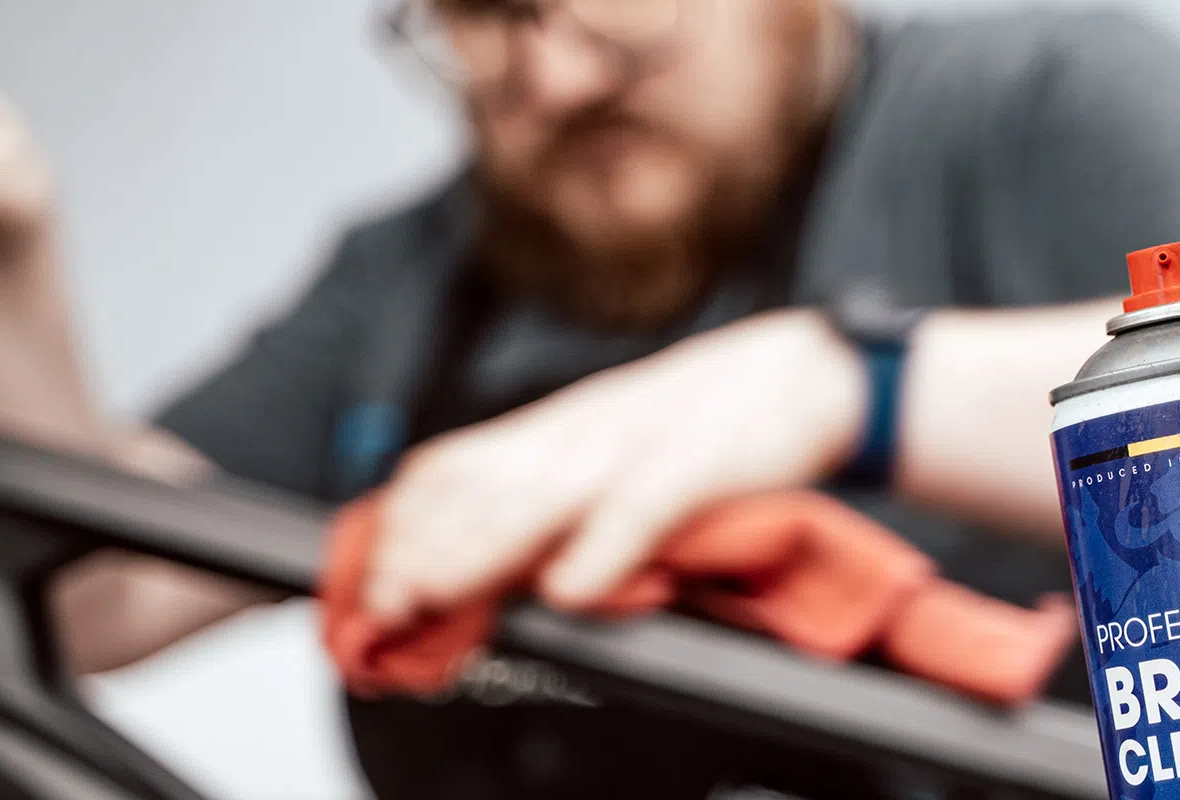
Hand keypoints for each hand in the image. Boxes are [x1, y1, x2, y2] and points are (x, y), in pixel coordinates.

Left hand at [366, 308, 868, 621]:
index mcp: (564, 432)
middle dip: (418, 551)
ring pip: (538, 497)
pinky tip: (568, 590)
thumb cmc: (719, 418)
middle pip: (478, 486)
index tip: (367, 582)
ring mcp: (638, 445)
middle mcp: (583, 433)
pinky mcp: (702, 464)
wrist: (811, 373)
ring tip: (429, 600)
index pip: (456, 468)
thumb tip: (512, 566)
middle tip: (376, 608)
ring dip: (476, 554)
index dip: (404, 525)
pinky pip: (642, 507)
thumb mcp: (624, 453)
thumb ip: (565, 502)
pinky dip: (600, 551)